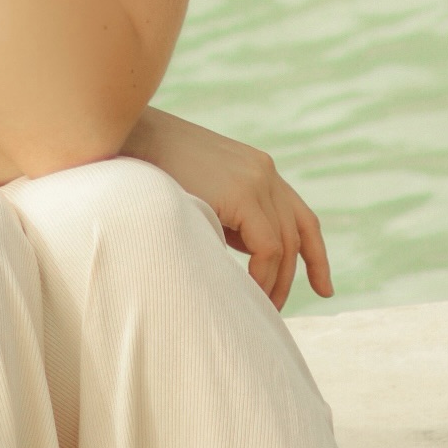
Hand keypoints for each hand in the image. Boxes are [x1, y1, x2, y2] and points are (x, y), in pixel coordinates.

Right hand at [123, 107, 332, 307]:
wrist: (123, 138)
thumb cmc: (149, 167)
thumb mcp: (200, 189)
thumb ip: (229, 212)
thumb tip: (246, 250)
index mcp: (255, 167)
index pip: (299, 214)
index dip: (315, 254)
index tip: (323, 288)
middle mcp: (264, 170)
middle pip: (299, 231)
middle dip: (295, 275)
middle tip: (278, 308)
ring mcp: (256, 179)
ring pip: (285, 244)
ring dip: (276, 281)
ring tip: (261, 307)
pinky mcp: (243, 193)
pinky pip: (269, 247)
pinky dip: (265, 274)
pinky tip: (251, 292)